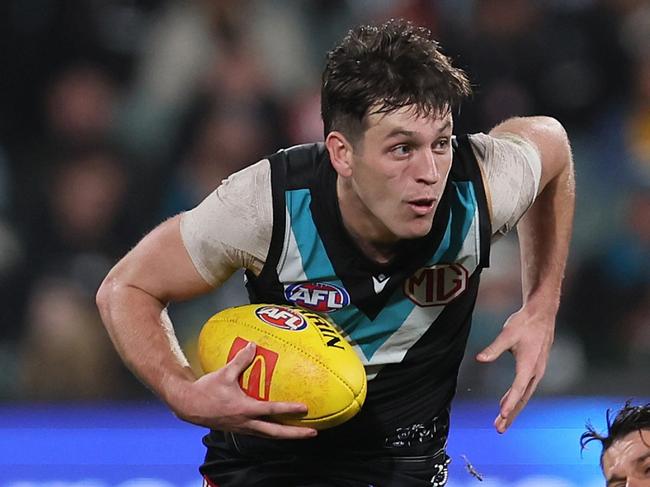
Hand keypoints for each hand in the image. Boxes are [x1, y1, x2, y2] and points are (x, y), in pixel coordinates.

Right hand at [175, 342, 317, 438]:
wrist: (188, 406)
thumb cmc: (206, 389)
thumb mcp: (224, 373)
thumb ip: (240, 360)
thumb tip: (253, 345)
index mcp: (244, 409)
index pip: (271, 410)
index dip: (289, 409)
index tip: (304, 408)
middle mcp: (246, 422)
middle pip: (275, 433)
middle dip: (294, 434)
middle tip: (312, 432)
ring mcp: (243, 428)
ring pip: (269, 435)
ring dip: (286, 435)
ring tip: (301, 432)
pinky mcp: (239, 428)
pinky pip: (260, 432)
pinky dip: (273, 430)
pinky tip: (280, 426)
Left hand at [475, 307, 554, 432]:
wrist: (542, 314)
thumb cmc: (525, 323)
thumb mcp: (507, 334)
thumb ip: (494, 348)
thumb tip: (480, 358)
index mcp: (529, 365)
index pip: (518, 388)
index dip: (510, 403)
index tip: (502, 415)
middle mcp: (535, 371)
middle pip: (522, 398)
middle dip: (511, 414)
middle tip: (499, 428)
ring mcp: (537, 371)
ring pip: (524, 395)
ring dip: (513, 409)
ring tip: (502, 422)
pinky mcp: (535, 369)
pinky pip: (525, 388)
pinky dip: (516, 398)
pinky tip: (507, 403)